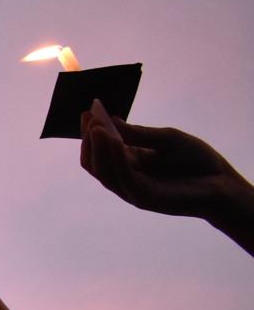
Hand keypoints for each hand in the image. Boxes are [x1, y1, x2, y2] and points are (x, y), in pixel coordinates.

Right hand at [80, 103, 253, 224]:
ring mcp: (133, 190)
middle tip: (89, 119)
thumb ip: (140, 134)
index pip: (101, 150)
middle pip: (95, 163)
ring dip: (97, 149)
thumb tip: (112, 121)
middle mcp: (127, 178)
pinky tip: (113, 140)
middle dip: (89, 141)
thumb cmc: (197, 161)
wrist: (223, 182)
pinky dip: (115, 159)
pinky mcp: (144, 198)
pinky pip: (123, 178)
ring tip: (97, 128)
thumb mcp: (168, 140)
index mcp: (130, 164)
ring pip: (104, 172)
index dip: (91, 133)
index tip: (88, 111)